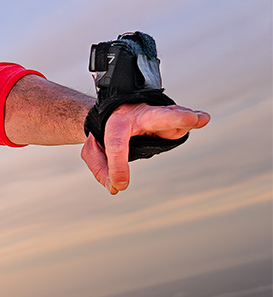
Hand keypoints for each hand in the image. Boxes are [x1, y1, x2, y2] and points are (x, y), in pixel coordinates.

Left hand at [81, 102, 209, 193]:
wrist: (114, 109)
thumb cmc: (106, 131)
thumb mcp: (94, 150)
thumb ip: (101, 168)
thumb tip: (116, 188)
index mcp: (116, 123)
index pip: (116, 146)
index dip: (117, 167)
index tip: (119, 185)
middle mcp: (140, 116)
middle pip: (156, 117)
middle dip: (173, 118)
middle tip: (190, 118)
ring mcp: (158, 115)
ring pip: (174, 118)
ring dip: (185, 119)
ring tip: (200, 119)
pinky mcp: (171, 119)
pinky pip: (182, 122)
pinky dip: (192, 120)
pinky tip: (202, 119)